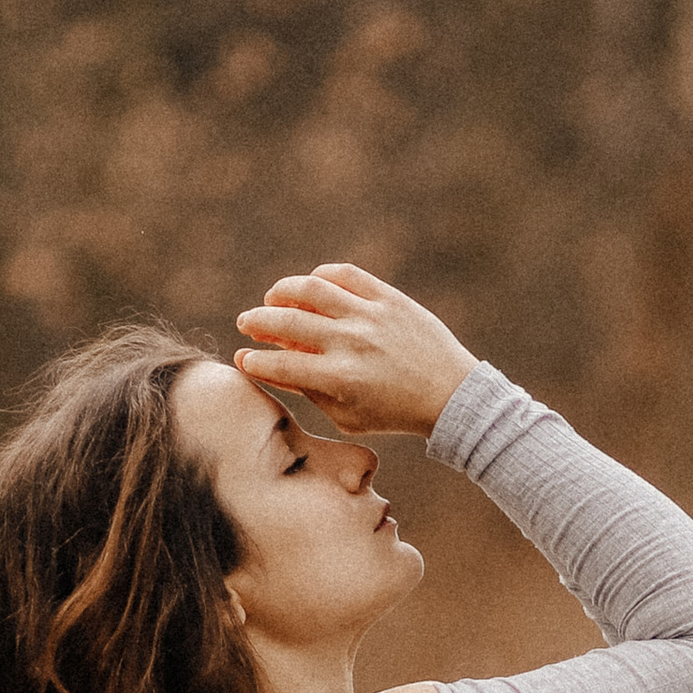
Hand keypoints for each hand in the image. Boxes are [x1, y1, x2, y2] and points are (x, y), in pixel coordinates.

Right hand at [234, 266, 475, 435]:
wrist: (450, 394)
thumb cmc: (395, 413)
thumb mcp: (349, 417)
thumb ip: (311, 391)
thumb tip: (275, 367)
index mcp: (339, 379)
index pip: (280, 364)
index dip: (254, 361)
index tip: (242, 358)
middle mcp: (350, 343)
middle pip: (287, 321)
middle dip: (257, 321)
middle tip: (246, 323)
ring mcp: (370, 316)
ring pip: (311, 289)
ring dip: (282, 291)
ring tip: (272, 299)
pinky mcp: (388, 298)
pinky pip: (345, 274)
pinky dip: (321, 276)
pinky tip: (311, 288)